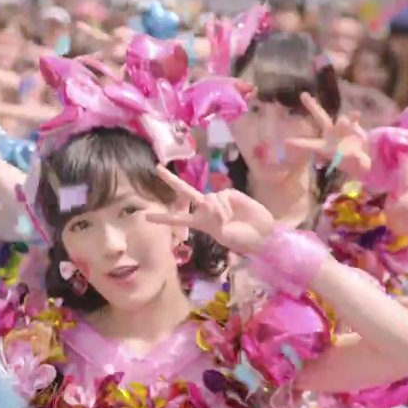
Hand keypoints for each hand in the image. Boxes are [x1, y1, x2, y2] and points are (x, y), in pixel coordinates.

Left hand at [145, 168, 275, 255]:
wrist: (262, 232)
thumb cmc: (242, 239)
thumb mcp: (224, 235)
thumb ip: (214, 219)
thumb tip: (210, 202)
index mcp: (200, 223)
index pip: (177, 220)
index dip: (162, 219)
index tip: (145, 217)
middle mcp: (205, 209)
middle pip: (184, 191)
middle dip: (171, 180)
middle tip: (156, 168)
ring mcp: (217, 200)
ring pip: (208, 198)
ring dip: (219, 210)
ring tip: (230, 219)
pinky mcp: (229, 193)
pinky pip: (221, 195)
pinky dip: (227, 205)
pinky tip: (236, 210)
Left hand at [285, 93, 369, 178]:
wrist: (362, 160)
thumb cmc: (350, 163)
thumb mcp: (349, 164)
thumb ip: (355, 160)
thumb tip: (357, 155)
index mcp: (324, 147)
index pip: (309, 144)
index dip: (299, 143)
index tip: (286, 141)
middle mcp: (331, 134)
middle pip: (320, 117)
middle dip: (312, 106)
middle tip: (303, 95)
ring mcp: (341, 129)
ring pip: (340, 121)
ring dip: (342, 122)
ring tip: (344, 122)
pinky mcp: (354, 127)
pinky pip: (354, 120)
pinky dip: (354, 118)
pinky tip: (357, 114)